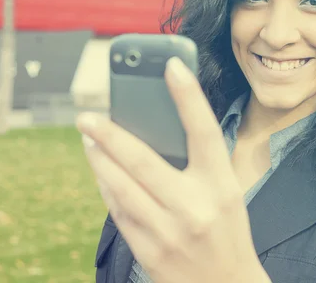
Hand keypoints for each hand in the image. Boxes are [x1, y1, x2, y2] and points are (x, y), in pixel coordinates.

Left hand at [77, 58, 270, 282]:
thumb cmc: (227, 230)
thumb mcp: (227, 192)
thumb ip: (200, 164)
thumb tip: (156, 131)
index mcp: (222, 186)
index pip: (205, 131)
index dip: (188, 95)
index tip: (171, 65)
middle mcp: (195, 206)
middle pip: (144, 159)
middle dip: (110, 134)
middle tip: (88, 116)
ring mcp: (169, 231)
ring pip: (121, 186)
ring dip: (99, 159)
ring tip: (88, 138)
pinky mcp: (148, 251)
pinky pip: (118, 212)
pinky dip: (106, 187)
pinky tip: (101, 172)